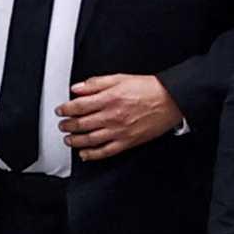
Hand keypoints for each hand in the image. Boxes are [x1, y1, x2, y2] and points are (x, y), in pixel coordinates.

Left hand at [58, 73, 182, 159]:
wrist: (172, 101)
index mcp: (109, 99)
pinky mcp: (127, 141)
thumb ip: (97, 83)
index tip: (61, 110)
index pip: (78, 106)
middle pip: (81, 124)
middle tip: (63, 125)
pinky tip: (85, 154)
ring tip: (69, 139)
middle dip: (67, 125)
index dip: (65, 109)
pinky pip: (105, 151)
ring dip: (75, 140)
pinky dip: (92, 155)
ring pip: (89, 140)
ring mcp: (119, 131)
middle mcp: (112, 116)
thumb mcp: (121, 78)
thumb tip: (78, 88)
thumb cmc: (150, 89)